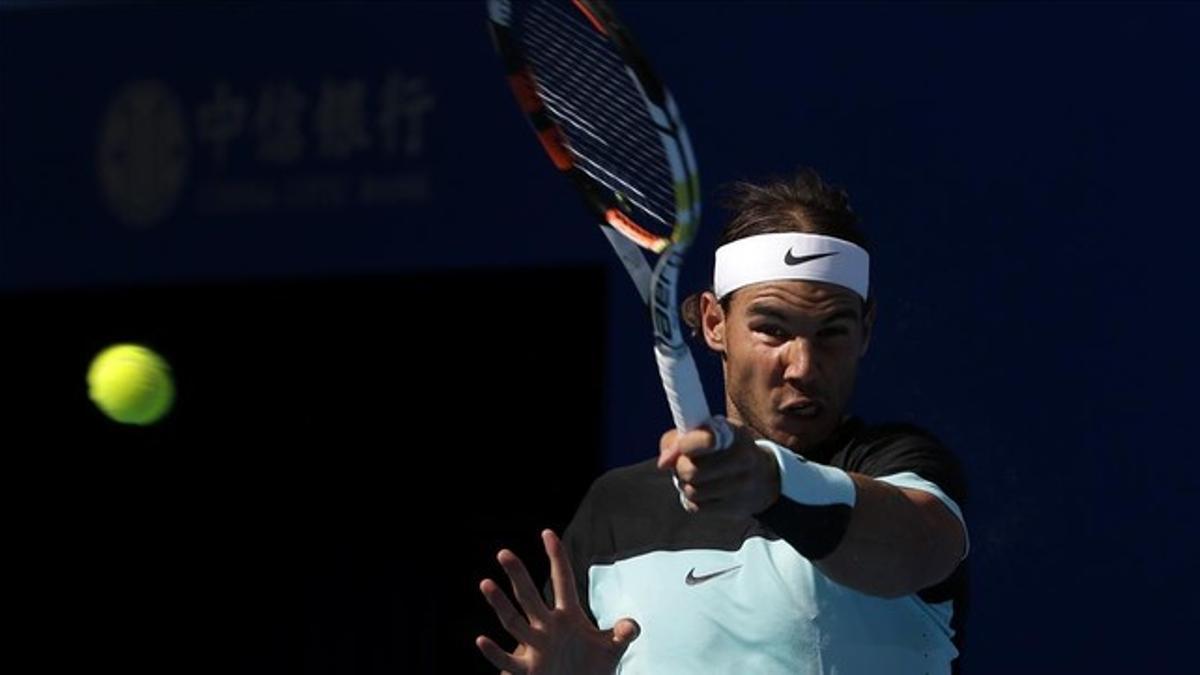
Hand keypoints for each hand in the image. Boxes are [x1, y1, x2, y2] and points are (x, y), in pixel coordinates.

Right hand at [476, 529, 639, 674]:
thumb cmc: (591, 667)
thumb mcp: (611, 648)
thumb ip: (622, 632)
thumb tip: (632, 625)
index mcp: (568, 616)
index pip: (562, 581)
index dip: (557, 558)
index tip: (548, 533)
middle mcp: (548, 627)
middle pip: (530, 597)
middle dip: (519, 575)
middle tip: (504, 553)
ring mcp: (536, 647)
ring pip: (514, 622)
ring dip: (500, 604)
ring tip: (486, 583)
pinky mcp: (529, 671)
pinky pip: (508, 661)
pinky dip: (494, 653)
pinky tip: (482, 640)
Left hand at [658, 422, 779, 515]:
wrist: (761, 477)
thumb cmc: (723, 450)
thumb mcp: (705, 433)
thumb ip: (678, 440)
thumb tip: (664, 462)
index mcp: (732, 433)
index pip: (705, 440)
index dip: (686, 445)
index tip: (682, 447)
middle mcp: (742, 458)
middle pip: (691, 471)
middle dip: (680, 469)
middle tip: (685, 465)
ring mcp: (741, 485)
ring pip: (692, 491)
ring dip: (686, 485)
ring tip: (695, 479)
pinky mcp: (736, 507)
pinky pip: (697, 507)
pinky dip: (693, 500)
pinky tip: (704, 492)